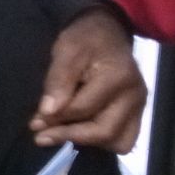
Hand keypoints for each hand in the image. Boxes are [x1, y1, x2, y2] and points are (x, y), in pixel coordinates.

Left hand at [30, 8, 144, 151]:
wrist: (107, 32)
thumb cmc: (84, 39)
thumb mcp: (66, 50)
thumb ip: (57, 81)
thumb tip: (48, 112)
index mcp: (117, 77)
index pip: (83, 109)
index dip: (56, 119)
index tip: (35, 123)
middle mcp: (134, 96)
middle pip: (104, 132)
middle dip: (70, 136)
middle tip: (42, 136)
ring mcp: (139, 106)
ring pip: (118, 142)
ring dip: (89, 142)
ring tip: (62, 133)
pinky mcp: (137, 113)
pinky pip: (124, 139)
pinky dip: (103, 140)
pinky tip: (80, 131)